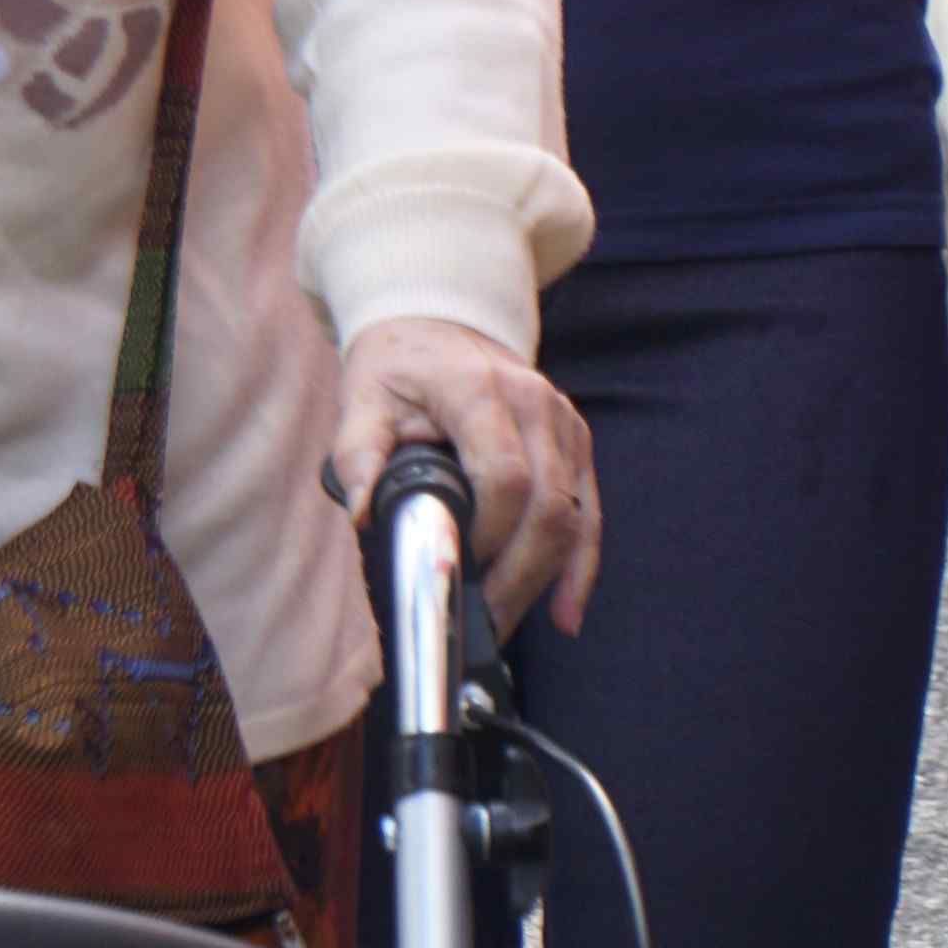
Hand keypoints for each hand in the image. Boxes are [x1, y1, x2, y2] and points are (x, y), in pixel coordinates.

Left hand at [329, 314, 598, 638]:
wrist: (439, 323)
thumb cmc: (398, 367)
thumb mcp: (363, 398)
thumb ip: (358, 454)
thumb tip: (361, 514)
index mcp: (479, 390)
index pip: (504, 476)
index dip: (486, 534)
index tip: (455, 569)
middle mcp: (535, 403)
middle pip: (548, 506)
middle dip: (518, 576)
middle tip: (481, 622)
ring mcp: (563, 422)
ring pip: (574, 516)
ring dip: (546, 579)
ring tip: (505, 625)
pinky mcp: (576, 441)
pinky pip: (589, 512)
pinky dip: (580, 566)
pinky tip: (567, 613)